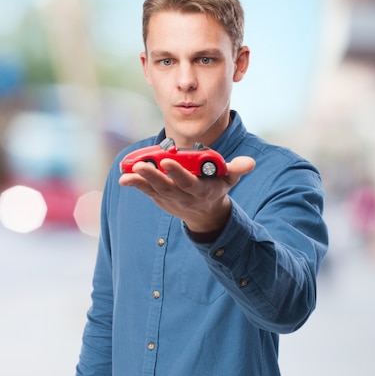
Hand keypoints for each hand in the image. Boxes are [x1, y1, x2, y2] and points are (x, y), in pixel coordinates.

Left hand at [119, 155, 255, 234]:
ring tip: (128, 174)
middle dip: (154, 177)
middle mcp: (184, 196)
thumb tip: (250, 163)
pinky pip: (146, 191)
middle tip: (141, 166)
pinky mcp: (160, 198)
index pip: (188, 182)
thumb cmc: (216, 188)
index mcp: (201, 190)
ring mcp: (170, 199)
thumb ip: (236, 169)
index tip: (167, 162)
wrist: (205, 214)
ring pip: (154, 190)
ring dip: (140, 182)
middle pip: (167, 187)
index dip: (178, 173)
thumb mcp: (229, 180)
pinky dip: (135, 184)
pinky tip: (125, 177)